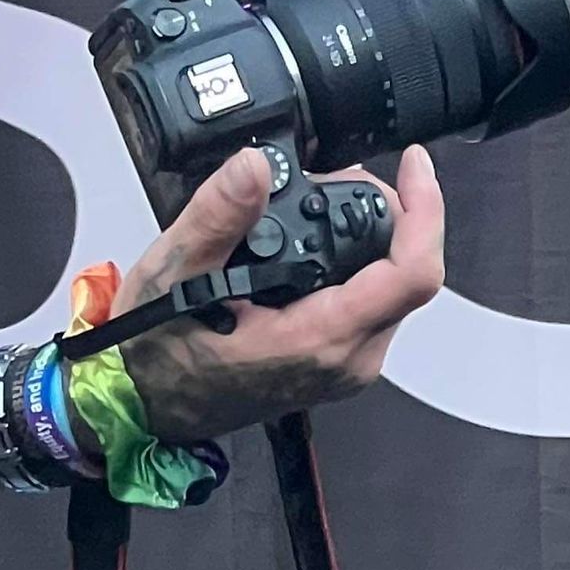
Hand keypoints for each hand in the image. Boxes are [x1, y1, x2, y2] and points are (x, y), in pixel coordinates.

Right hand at [115, 143, 445, 442]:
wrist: (144, 405)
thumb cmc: (158, 353)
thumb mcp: (174, 274)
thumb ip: (217, 216)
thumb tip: (255, 166)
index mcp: (319, 339)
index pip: (412, 273)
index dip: (425, 209)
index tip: (412, 163)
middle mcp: (346, 360)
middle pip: (409, 274)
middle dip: (390, 214)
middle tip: (338, 178)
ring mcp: (345, 366)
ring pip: (393, 289)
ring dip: (373, 238)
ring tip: (322, 204)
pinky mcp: (336, 364)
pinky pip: (372, 306)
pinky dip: (357, 265)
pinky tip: (318, 244)